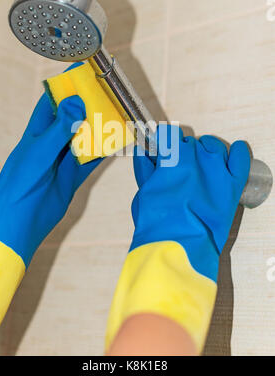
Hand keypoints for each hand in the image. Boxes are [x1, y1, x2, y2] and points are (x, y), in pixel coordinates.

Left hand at [0, 92, 101, 267]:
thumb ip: (59, 129)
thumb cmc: (20, 182)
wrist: (20, 218)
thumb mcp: (39, 151)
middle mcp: (53, 141)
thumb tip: (76, 104)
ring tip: (117, 116)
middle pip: (75, 117)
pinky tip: (116, 142)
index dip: (67, 86)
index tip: (84, 74)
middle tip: (108, 96)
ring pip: (86, 136)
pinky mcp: (75, 174)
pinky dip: (105, 150)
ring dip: (100, 128)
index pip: (54, 100)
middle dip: (90, 107)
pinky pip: (93, 158)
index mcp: (39, 130)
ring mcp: (65, 157)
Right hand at [105, 125, 249, 353]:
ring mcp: (216, 171)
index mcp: (171, 159)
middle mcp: (196, 159)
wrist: (179, 248)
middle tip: (180, 169)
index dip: (164, 141)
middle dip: (183, 153)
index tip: (163, 147)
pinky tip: (234, 151)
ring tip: (202, 166)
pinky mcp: (232, 185)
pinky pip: (240, 158)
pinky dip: (238, 152)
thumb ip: (145, 170)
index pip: (168, 135)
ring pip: (213, 146)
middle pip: (190, 143)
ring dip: (206, 152)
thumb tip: (144, 152)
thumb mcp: (143, 194)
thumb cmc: (157, 224)